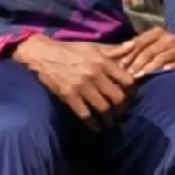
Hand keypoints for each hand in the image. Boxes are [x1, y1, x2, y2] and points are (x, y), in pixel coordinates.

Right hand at [12, 36, 134, 130]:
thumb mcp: (92, 47)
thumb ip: (113, 51)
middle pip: (118, 98)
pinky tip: (95, 127)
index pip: (127, 81)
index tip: (130, 96)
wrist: (42, 54)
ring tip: (109, 123)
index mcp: (102, 61)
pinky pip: (86, 115)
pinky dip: (93, 125)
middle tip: (121, 113)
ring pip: (104, 109)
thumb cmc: (69, 50)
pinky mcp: (69, 95)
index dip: (132, 91)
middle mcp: (94, 74)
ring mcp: (81, 86)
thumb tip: (132, 48)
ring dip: (110, 120)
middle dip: (122, 109)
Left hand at [105, 28, 174, 76]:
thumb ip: (133, 48)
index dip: (130, 53)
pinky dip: (171, 67)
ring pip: (162, 56)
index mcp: (156, 32)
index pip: (140, 42)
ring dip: (151, 67)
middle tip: (129, 74)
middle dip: (138, 62)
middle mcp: (167, 37)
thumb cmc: (165, 48)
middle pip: (149, 50)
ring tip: (142, 76)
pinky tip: (164, 72)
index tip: (121, 64)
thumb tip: (110, 55)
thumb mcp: (150, 44)